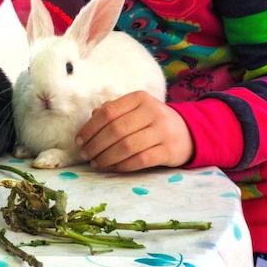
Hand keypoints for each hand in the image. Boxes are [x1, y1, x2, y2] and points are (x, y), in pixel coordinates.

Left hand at [75, 90, 193, 171]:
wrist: (187, 133)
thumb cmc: (152, 120)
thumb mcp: (135, 109)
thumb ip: (114, 111)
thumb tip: (91, 118)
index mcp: (140, 98)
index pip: (108, 112)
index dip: (90, 128)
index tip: (79, 140)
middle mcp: (152, 111)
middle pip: (115, 130)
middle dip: (95, 145)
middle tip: (85, 155)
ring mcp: (162, 131)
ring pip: (126, 146)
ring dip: (106, 157)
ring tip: (95, 163)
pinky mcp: (169, 151)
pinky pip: (140, 160)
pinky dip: (122, 166)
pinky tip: (112, 167)